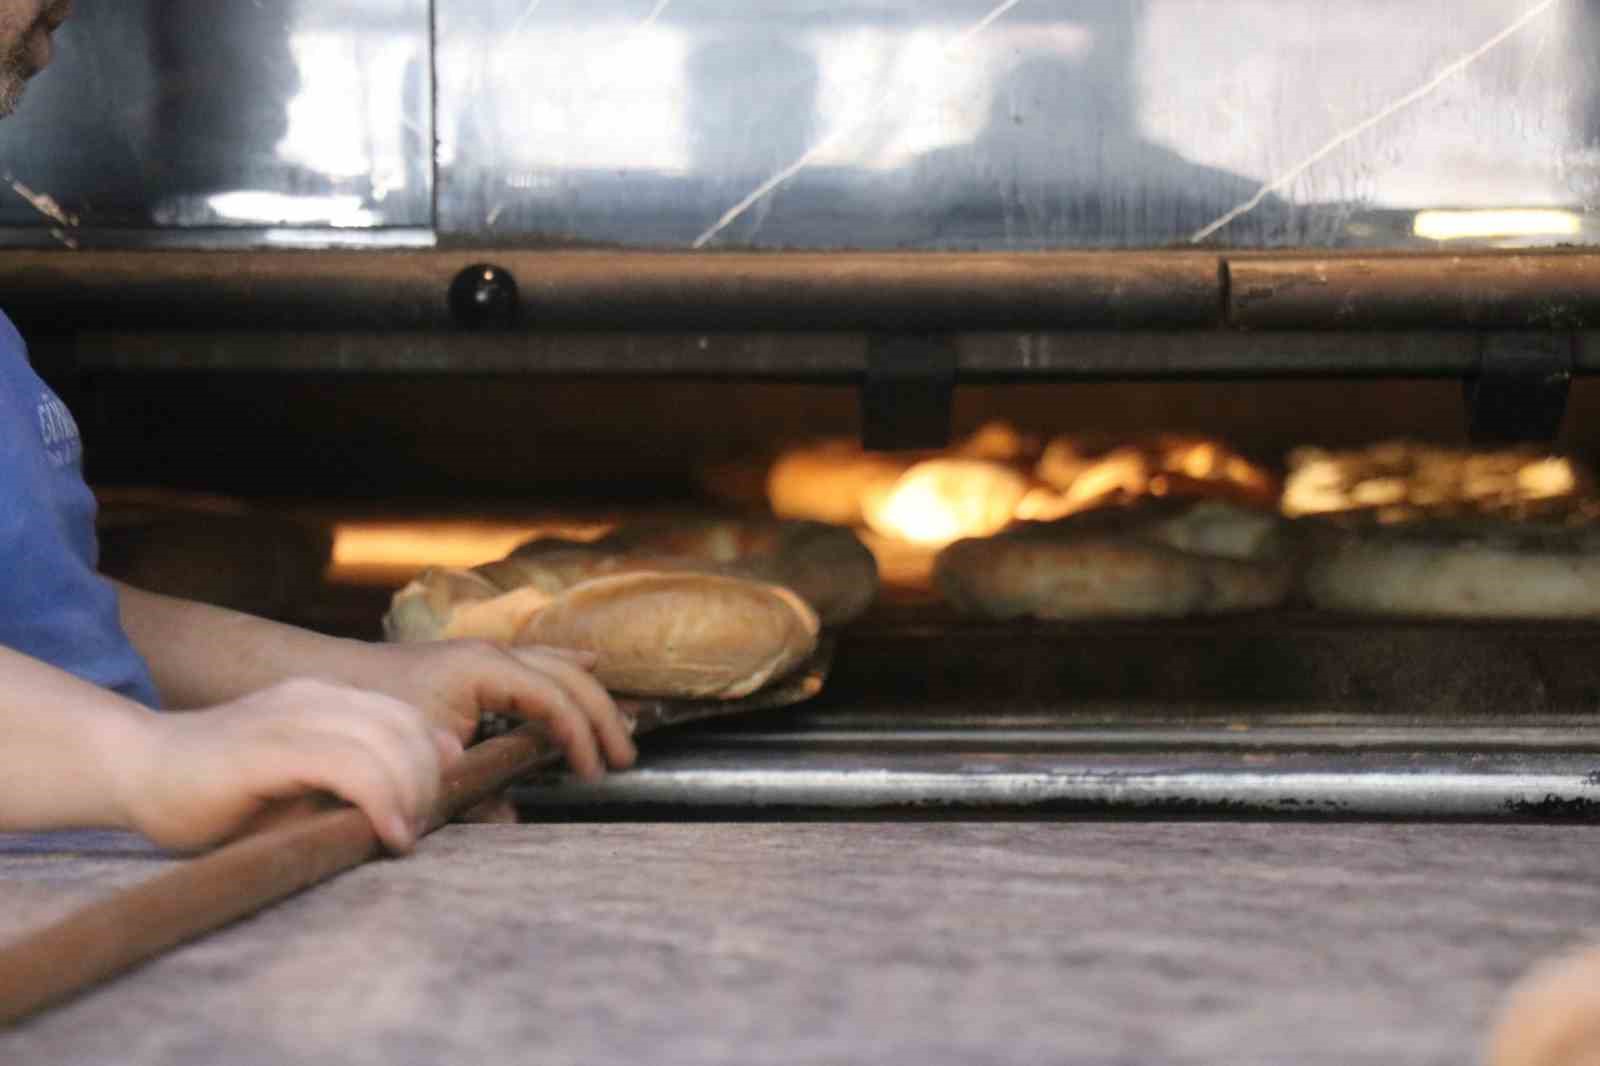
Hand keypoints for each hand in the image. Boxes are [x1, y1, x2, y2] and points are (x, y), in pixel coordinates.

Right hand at [116, 679, 461, 852]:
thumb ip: (372, 771)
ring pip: (386, 739)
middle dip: (426, 782)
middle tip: (414, 830)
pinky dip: (381, 797)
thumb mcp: (309, 785)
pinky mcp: (266, 746)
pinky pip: (348, 763)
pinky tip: (385, 832)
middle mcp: (314, 697)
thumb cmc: (222, 796)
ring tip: (399, 835)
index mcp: (327, 700)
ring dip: (410, 792)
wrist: (136, 772)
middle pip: (405, 726)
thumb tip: (446, 761)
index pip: (407, 717)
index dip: (432, 763)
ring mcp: (289, 715)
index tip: (427, 811)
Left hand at [352, 640, 636, 779]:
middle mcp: (491, 654)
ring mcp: (484, 654)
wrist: (324, 683)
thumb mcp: (417, 764)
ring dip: (590, 697)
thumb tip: (512, 818)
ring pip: (558, 666)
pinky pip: (538, 662)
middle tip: (624, 759)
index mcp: (482, 670)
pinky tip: (590, 665)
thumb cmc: (365, 720)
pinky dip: (568, 669)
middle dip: (600, 717)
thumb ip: (467, 792)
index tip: (593, 774)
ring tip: (622, 726)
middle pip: (567, 678)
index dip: (580, 736)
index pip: (552, 699)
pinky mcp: (475, 664)